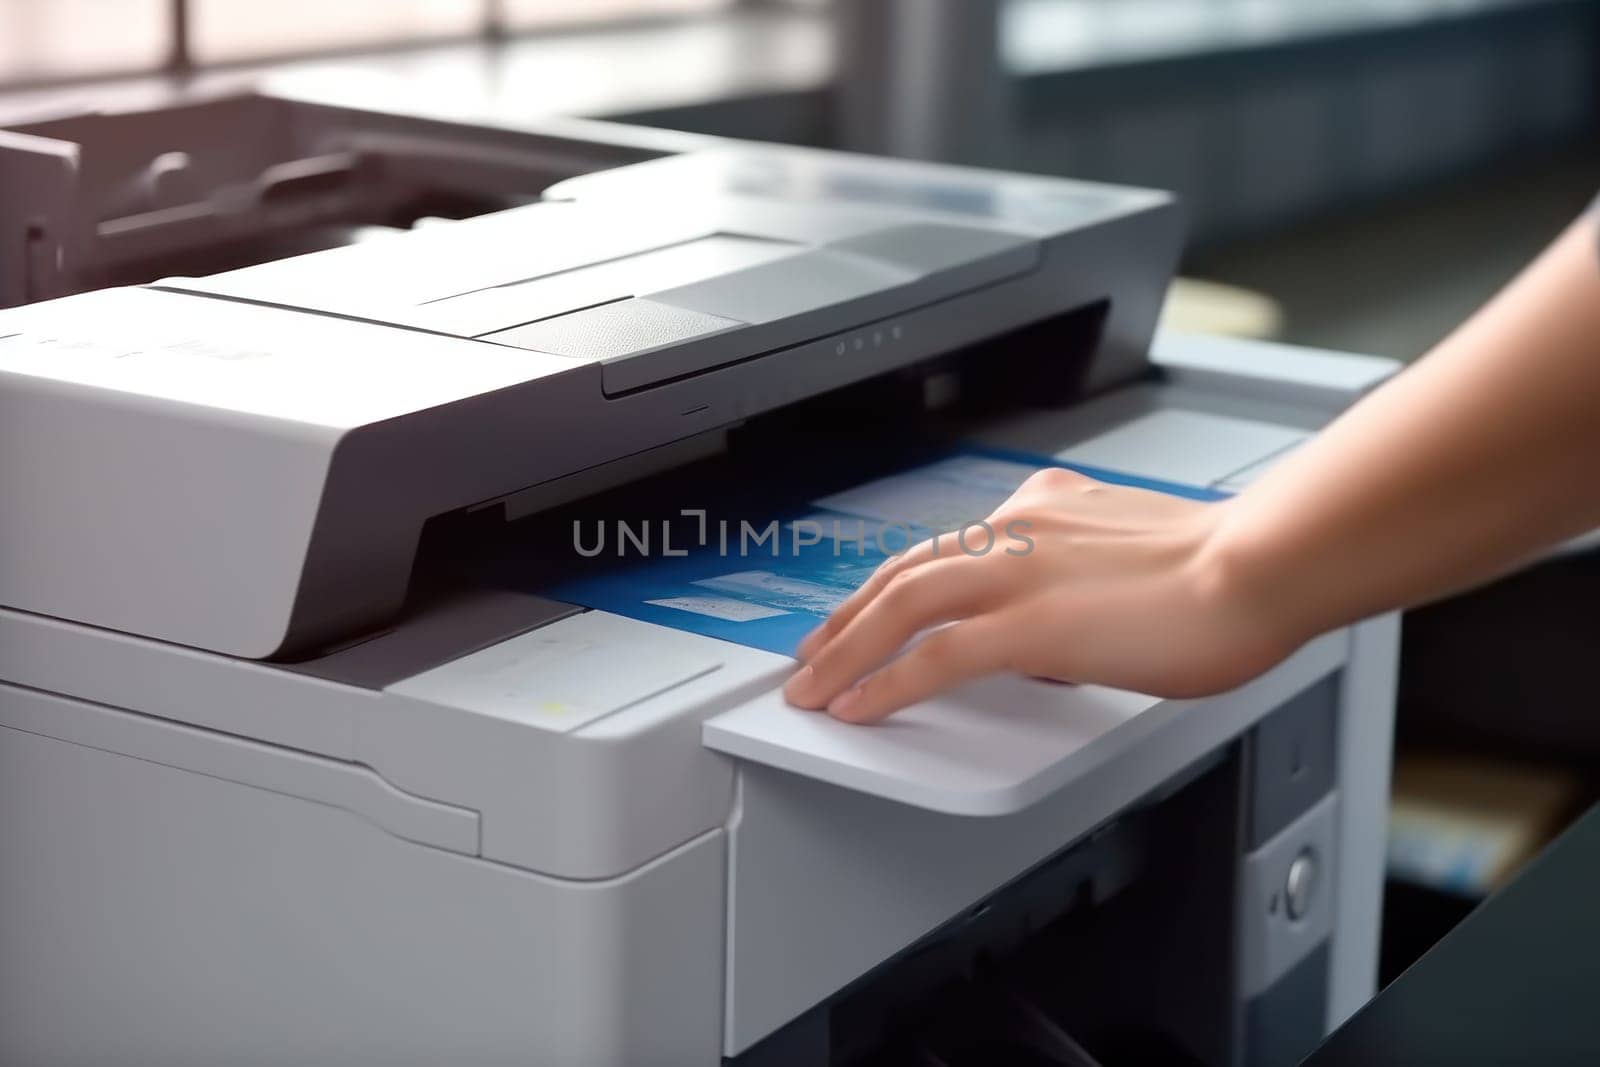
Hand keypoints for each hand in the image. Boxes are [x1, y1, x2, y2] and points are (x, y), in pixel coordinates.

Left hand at [782, 467, 1299, 722]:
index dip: (894, 580)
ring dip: (848, 650)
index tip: (868, 605)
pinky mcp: (1031, 625)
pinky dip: (888, 683)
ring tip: (814, 687)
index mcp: (1044, 509)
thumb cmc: (1227, 566)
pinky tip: (862, 706)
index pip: (945, 546)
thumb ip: (1082, 571)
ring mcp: (1020, 576)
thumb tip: (1062, 618)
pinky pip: (935, 658)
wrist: (1261, 566)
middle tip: (813, 651)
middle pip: (904, 571)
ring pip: (902, 607)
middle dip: (848, 615)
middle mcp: (1020, 531)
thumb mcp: (1134, 549)